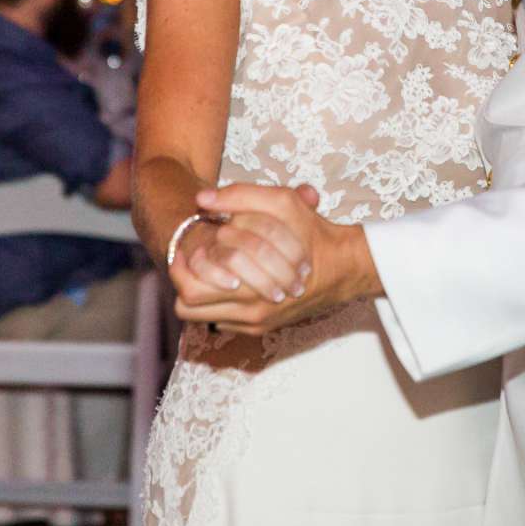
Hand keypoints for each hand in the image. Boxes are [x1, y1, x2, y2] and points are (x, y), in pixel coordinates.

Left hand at [174, 184, 378, 334]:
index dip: (179, 269)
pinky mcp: (262, 329)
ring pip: (204, 318)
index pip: (190, 291)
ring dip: (201, 296)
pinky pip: (225, 322)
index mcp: (248, 286)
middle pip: (190, 310)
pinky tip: (227, 283)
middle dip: (185, 285)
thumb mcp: (281, 203)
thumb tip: (201, 198)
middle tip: (187, 263)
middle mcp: (248, 312)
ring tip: (205, 271)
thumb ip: (239, 196)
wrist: (344, 269)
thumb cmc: (313, 234)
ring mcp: (255, 324)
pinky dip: (220, 305)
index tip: (182, 251)